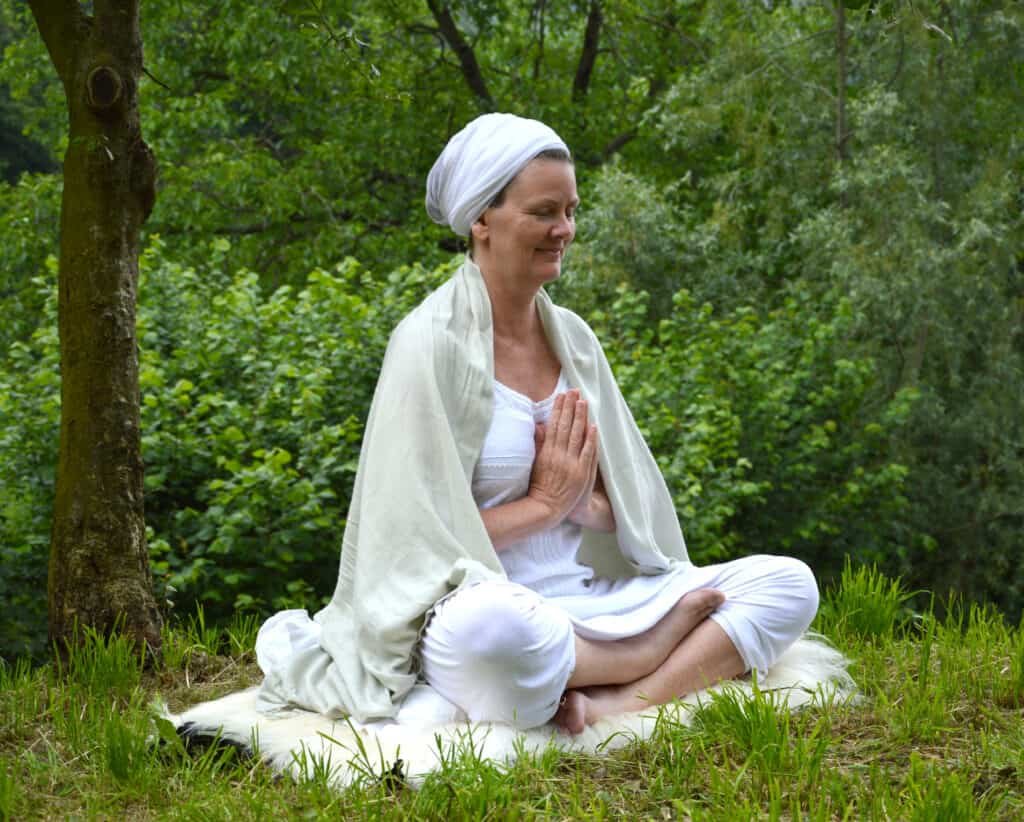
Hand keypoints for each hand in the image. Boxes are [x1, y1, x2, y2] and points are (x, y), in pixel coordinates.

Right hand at [527, 390, 598, 526]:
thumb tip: (539, 425)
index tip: (561, 396)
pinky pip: (587, 453)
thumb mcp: (535, 462)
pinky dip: (590, 439)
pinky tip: (593, 426)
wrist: (547, 507)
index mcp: (547, 452)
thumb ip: (539, 443)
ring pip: (576, 436)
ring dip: (580, 417)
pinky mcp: (582, 473)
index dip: (558, 409)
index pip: (554, 425)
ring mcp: (571, 464)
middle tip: (574, 391)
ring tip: (583, 402)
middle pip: (566, 426)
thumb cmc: (539, 485)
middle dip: (570, 407)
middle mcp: (559, 456)